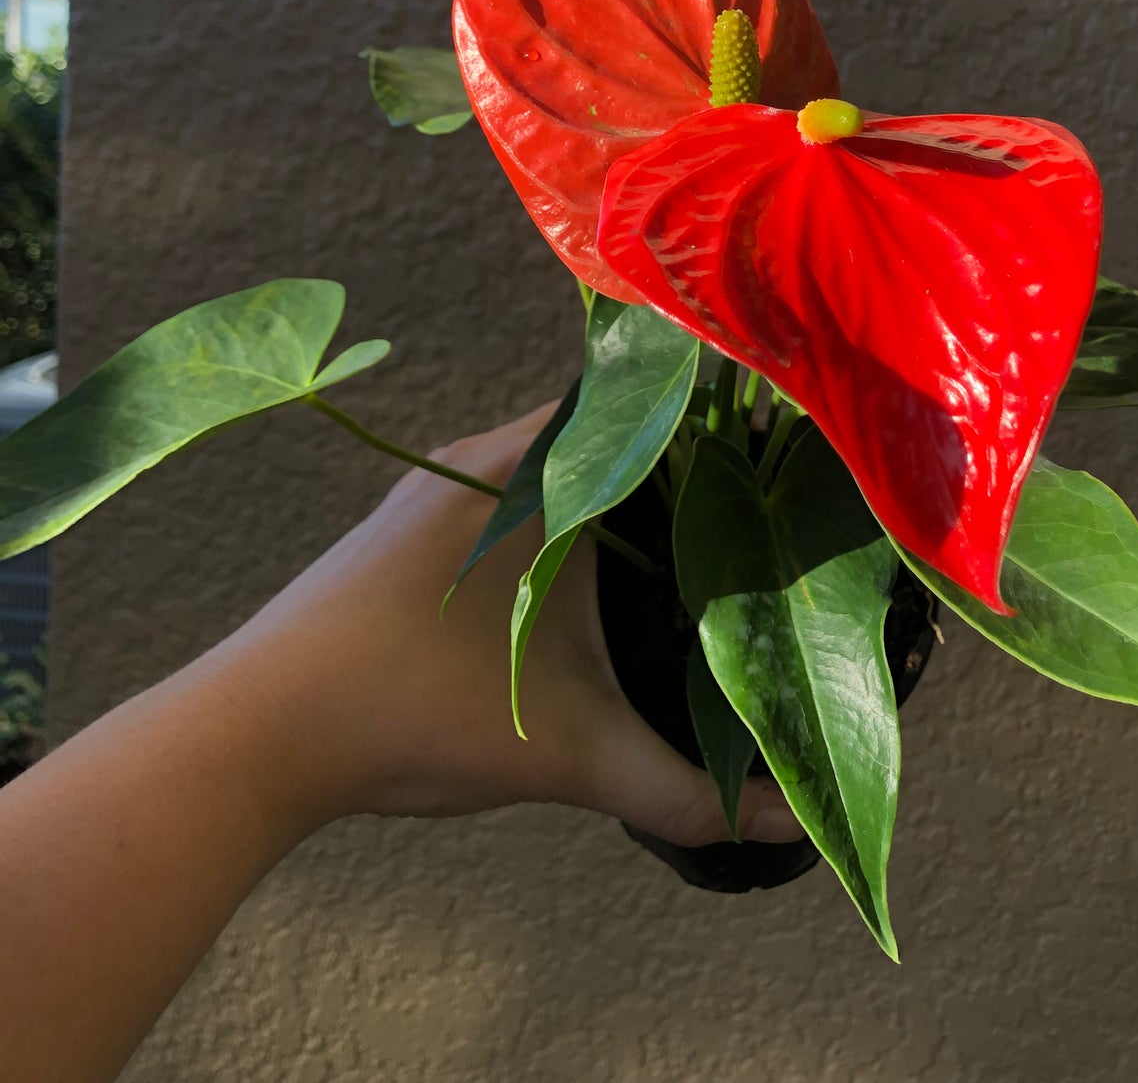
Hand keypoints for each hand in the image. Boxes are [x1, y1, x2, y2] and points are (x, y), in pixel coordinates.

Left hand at [202, 404, 801, 845]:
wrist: (252, 732)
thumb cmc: (411, 711)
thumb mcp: (567, 754)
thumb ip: (682, 790)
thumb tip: (791, 826)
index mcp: (535, 469)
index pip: (651, 403)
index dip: (722, 429)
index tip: (779, 469)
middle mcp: (487, 454)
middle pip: (611, 433)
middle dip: (681, 475)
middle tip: (756, 525)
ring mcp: (438, 485)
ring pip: (557, 468)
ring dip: (615, 502)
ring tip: (691, 557)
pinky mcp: (406, 525)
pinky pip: (512, 496)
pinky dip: (561, 525)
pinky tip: (590, 589)